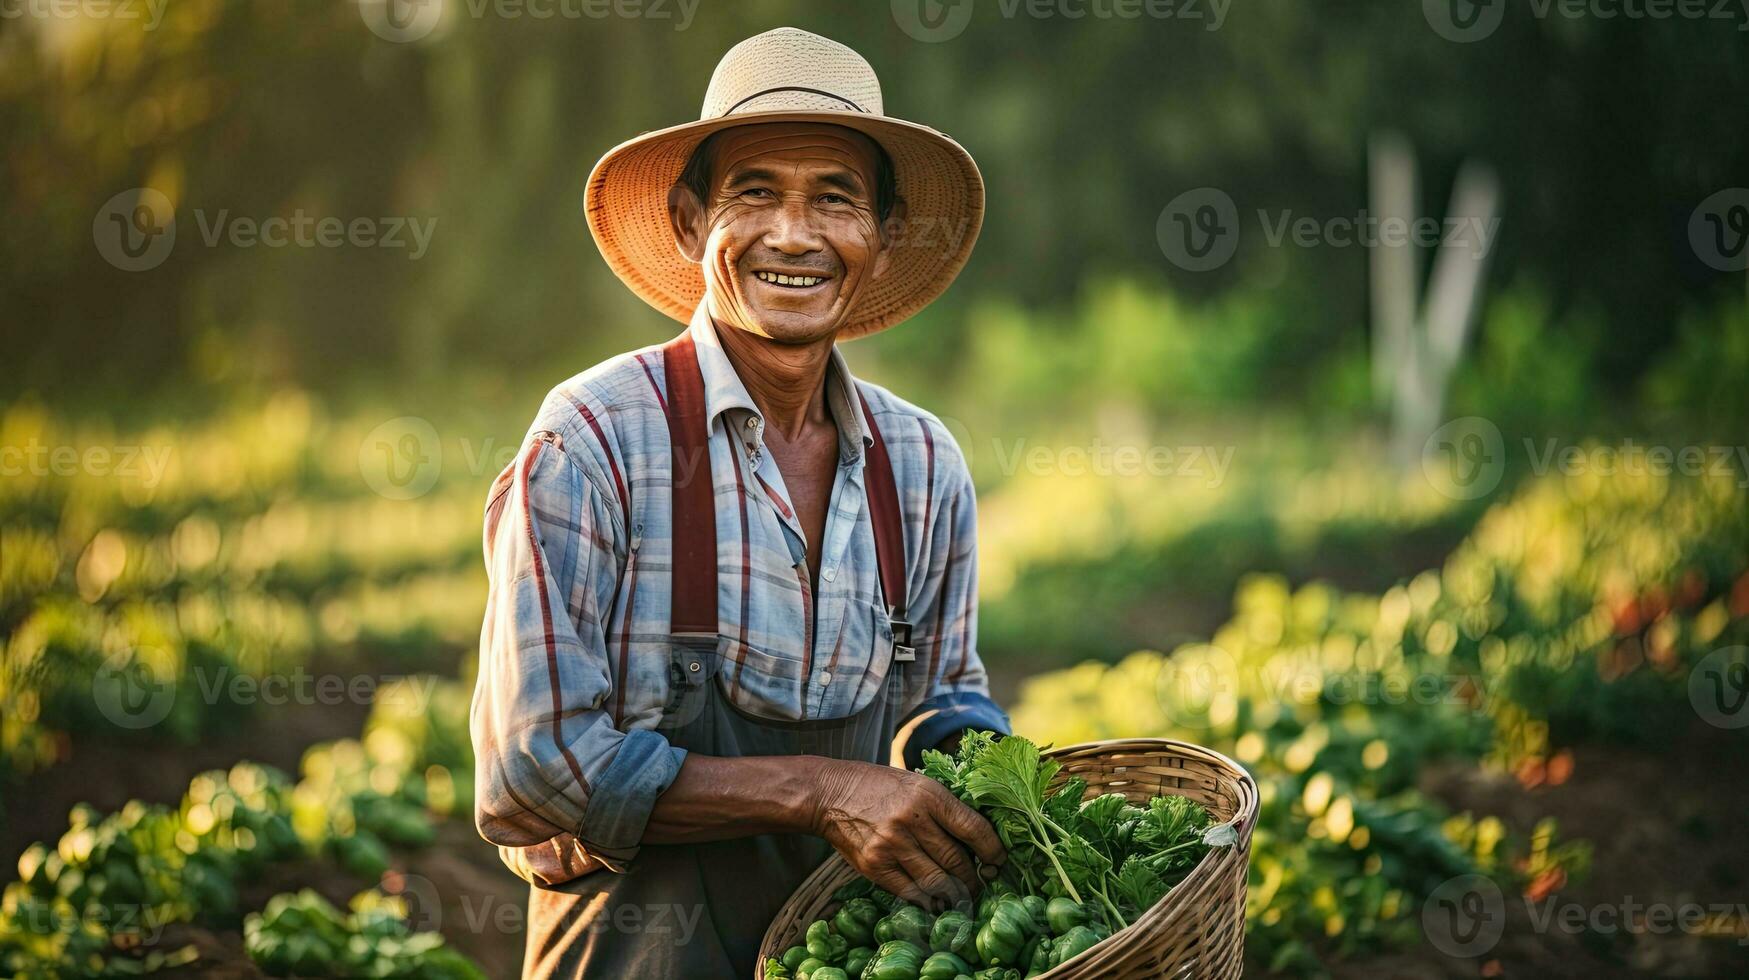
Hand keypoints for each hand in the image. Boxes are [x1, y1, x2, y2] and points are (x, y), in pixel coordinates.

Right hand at [808, 759, 1005, 910]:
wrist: (829, 793)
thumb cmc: (879, 787)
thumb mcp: (916, 784)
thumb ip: (944, 808)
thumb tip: (978, 840)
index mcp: (928, 795)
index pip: (973, 828)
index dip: (993, 850)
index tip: (999, 862)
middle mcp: (911, 820)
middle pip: (957, 861)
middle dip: (975, 879)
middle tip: (981, 886)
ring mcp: (891, 845)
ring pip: (937, 882)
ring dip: (955, 895)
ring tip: (962, 898)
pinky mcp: (874, 866)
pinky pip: (911, 893)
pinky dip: (928, 901)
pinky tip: (936, 901)